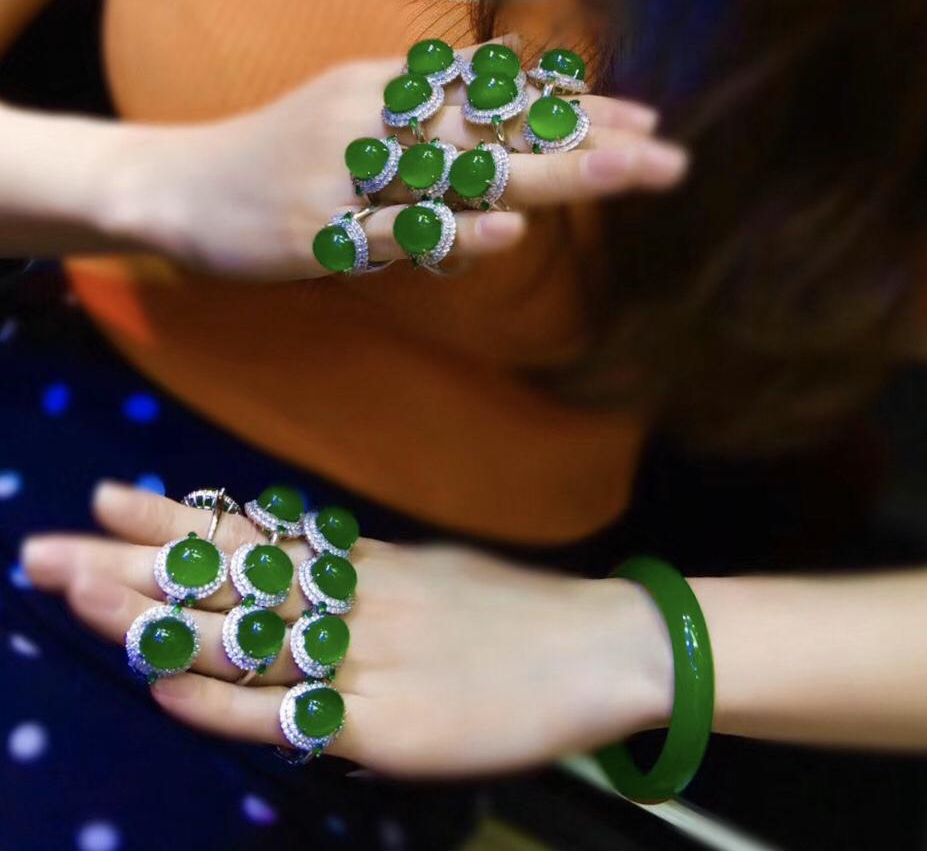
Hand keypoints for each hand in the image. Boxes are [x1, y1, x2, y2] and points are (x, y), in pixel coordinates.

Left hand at [22, 483, 671, 776]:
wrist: (597, 648)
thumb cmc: (519, 611)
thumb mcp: (437, 571)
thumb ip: (370, 573)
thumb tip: (314, 567)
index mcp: (367, 565)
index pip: (254, 538)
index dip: (178, 519)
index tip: (108, 496)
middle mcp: (353, 603)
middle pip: (226, 583)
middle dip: (130, 564)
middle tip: (44, 546)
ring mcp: (366, 664)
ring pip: (243, 640)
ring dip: (154, 621)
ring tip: (76, 595)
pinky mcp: (388, 728)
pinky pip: (293, 715)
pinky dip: (227, 703)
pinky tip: (165, 687)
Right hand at [101, 37, 686, 278]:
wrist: (176, 187)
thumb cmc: (275, 163)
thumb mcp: (351, 131)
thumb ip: (421, 148)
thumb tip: (493, 178)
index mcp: (386, 93)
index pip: (498, 98)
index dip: (573, 110)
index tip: (646, 122)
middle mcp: (374, 119)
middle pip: (496, 131)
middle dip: (587, 144)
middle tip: (668, 157)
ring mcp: (344, 174)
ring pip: (459, 174)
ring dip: (547, 176)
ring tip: (627, 175)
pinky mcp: (313, 228)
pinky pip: (391, 233)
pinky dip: (450, 232)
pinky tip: (506, 234)